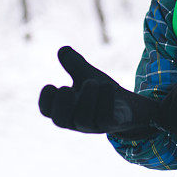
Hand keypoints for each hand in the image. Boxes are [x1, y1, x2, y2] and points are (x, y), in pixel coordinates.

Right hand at [38, 46, 159, 136]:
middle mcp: (77, 121)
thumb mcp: (87, 75)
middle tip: (66, 88)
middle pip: (60, 120)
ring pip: (83, 119)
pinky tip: (107, 86)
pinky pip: (105, 119)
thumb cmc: (103, 92)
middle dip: (62, 104)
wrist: (131, 106)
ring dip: (87, 98)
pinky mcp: (112, 124)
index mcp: (66, 109)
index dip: (45, 100)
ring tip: (94, 82)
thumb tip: (63, 50)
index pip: (47, 111)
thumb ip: (75, 64)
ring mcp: (94, 125)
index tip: (51, 85)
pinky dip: (105, 101)